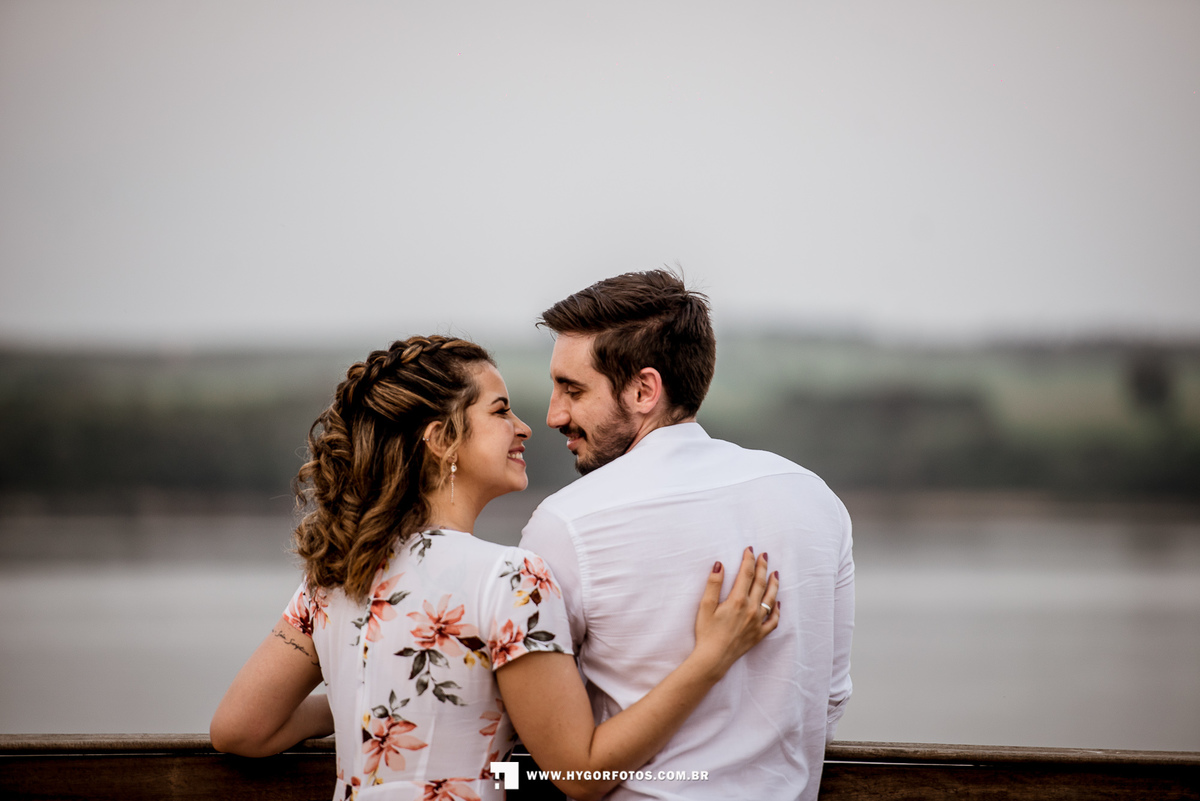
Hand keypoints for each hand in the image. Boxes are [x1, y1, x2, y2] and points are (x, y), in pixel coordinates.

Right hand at [692, 548, 779, 676]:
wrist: (713, 658)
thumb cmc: (706, 633)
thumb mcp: (705, 606)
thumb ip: (713, 584)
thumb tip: (720, 564)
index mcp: (738, 600)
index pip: (746, 574)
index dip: (749, 560)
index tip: (750, 550)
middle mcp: (751, 609)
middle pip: (760, 583)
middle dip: (762, 567)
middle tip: (764, 555)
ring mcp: (758, 622)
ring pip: (770, 598)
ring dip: (773, 584)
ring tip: (775, 573)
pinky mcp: (760, 634)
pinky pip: (773, 620)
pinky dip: (777, 610)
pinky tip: (777, 602)